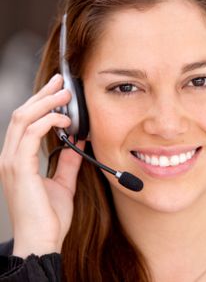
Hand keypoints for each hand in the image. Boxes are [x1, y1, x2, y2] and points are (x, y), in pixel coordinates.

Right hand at [0, 74, 83, 257]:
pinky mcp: (19, 169)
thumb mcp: (62, 182)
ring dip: (45, 103)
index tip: (58, 90)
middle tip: (61, 82)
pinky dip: (47, 122)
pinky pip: (30, 135)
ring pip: (23, 119)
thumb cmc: (49, 217)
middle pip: (22, 114)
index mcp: (18, 159)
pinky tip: (64, 119)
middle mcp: (10, 157)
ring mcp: (11, 162)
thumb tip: (77, 141)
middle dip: (42, 95)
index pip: (26, 122)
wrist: (42, 241)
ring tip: (65, 94)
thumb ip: (67, 161)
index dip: (40, 102)